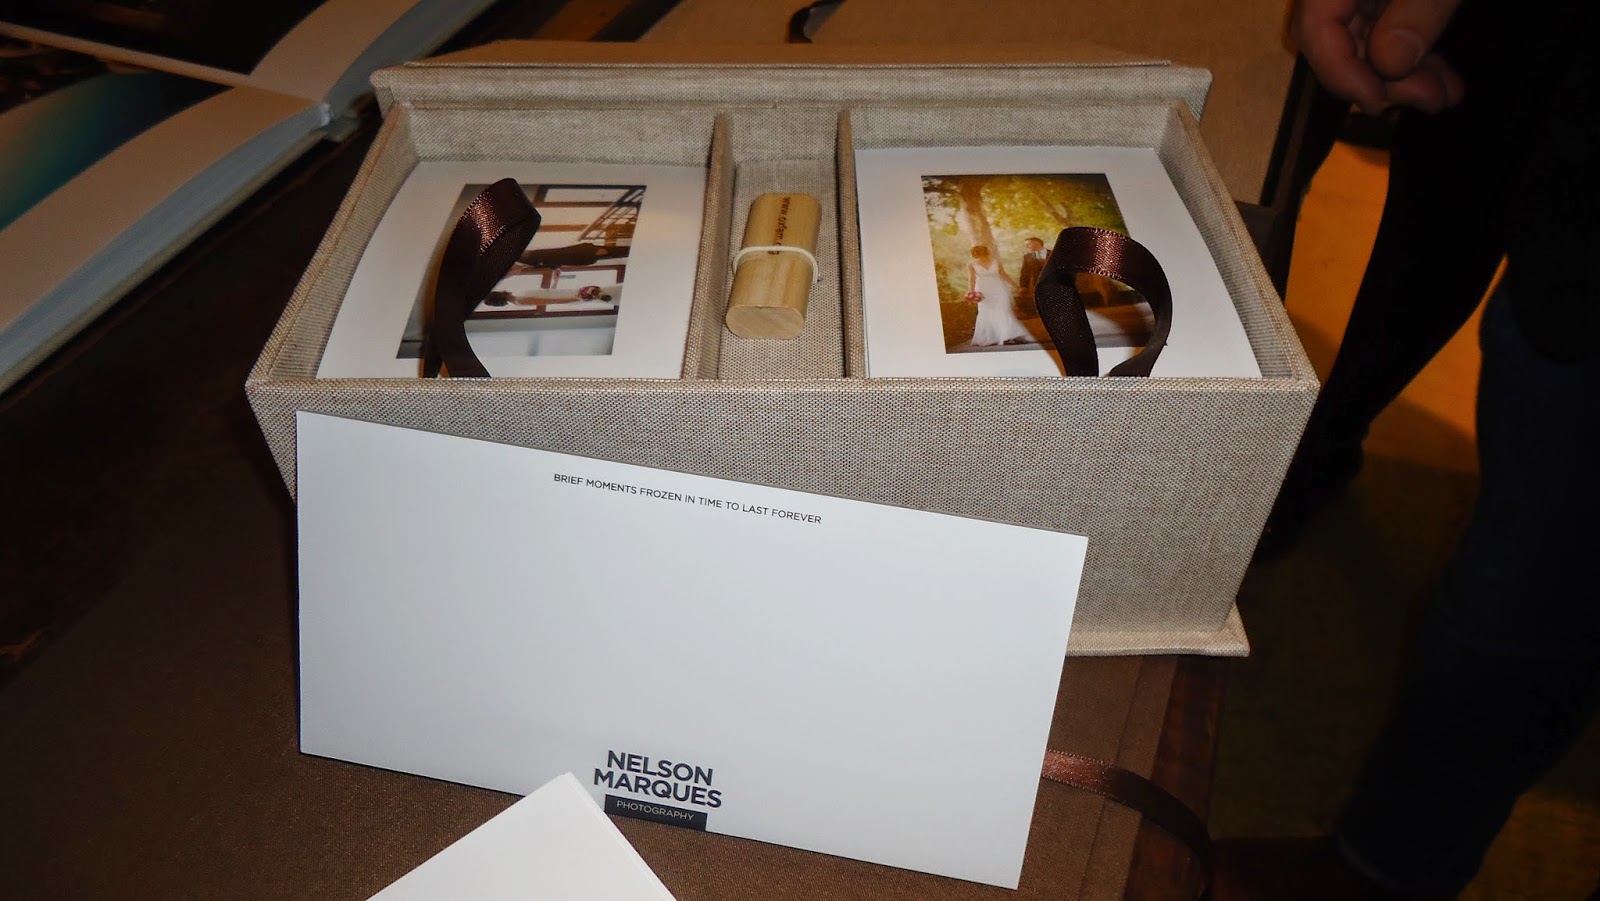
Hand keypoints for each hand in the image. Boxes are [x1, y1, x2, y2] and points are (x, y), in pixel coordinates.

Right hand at [1290, 0, 1464, 113]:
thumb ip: (1416, 12)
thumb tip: (1389, 66)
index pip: (1315, 25)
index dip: (1340, 71)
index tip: (1376, 102)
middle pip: (1336, 39)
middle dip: (1383, 79)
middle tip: (1429, 101)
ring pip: (1362, 41)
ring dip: (1403, 75)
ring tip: (1443, 94)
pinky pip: (1383, 29)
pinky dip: (1410, 55)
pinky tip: (1439, 76)